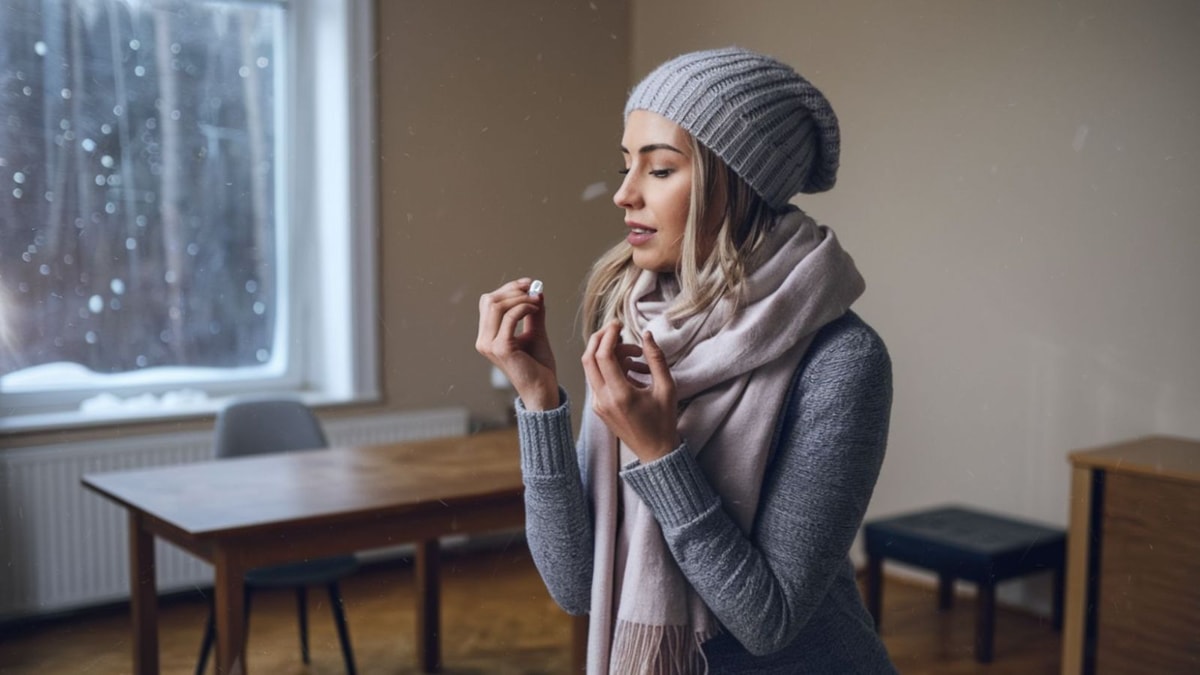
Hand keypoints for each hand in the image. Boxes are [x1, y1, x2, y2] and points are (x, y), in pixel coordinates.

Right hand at [476, 278, 558, 409]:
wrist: (543, 388)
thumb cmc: (538, 364)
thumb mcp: (535, 332)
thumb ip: (533, 312)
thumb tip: (536, 289)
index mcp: (487, 336)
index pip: (489, 302)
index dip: (507, 289)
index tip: (529, 284)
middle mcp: (483, 340)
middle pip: (490, 300)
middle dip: (513, 290)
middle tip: (533, 289)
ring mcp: (489, 345)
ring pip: (497, 306)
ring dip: (519, 298)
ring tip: (536, 301)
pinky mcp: (501, 348)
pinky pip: (509, 317)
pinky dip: (524, 307)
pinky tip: (536, 309)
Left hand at [581, 321, 678, 462]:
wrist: (654, 452)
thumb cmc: (663, 422)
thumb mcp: (667, 388)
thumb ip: (657, 359)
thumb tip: (647, 334)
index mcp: (620, 395)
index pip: (603, 356)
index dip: (609, 335)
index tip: (619, 324)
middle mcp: (603, 399)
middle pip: (589, 358)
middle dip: (601, 338)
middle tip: (617, 329)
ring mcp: (598, 404)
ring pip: (591, 368)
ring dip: (609, 353)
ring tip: (636, 355)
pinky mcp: (598, 407)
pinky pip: (598, 379)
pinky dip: (610, 367)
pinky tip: (632, 369)